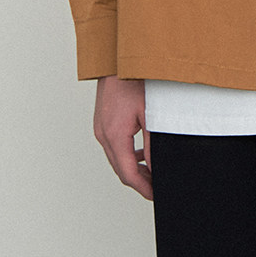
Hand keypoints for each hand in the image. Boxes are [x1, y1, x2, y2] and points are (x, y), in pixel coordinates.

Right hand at [93, 74, 152, 199]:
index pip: (128, 173)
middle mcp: (103, 135)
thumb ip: (152, 144)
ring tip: (151, 172)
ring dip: (132, 168)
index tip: (154, 195)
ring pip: (116, 159)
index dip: (142, 187)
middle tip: (155, 187)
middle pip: (120, 169)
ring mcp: (101, 129)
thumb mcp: (150, 114)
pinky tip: (140, 153)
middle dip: (138, 181)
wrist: (117, 61)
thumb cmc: (133, 81)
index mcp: (114, 135)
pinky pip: (113, 146)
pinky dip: (126, 155)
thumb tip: (155, 166)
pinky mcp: (102, 123)